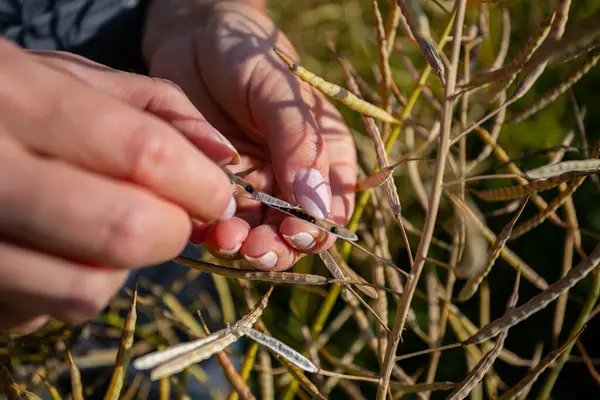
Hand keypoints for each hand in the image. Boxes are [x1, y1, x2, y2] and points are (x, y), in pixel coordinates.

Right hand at [0, 39, 236, 332]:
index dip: (201, 185)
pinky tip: (56, 248)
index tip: (217, 196)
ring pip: (88, 288)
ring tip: (103, 228)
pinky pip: (42, 311)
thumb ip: (157, 106)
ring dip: (120, 265)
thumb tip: (226, 157)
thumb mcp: (73, 76)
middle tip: (170, 215)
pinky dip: (70, 285)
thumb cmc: (8, 97)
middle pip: (126, 232)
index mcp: (17, 95)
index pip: (146, 156)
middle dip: (172, 231)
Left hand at [143, 1, 356, 270]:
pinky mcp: (218, 190)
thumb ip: (299, 142)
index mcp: (323, 156)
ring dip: (244, 248)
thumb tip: (316, 205)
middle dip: (277, 248)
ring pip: (258, 237)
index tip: (293, 232)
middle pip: (295, 234)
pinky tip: (202, 231)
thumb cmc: (244, 54)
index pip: (332, 210)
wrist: (190, 39)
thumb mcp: (278, 90)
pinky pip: (220, 225)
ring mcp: (254, 188)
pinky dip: (212, 236)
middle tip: (253, 247)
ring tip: (224, 238)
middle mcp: (292, 179)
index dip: (317, 231)